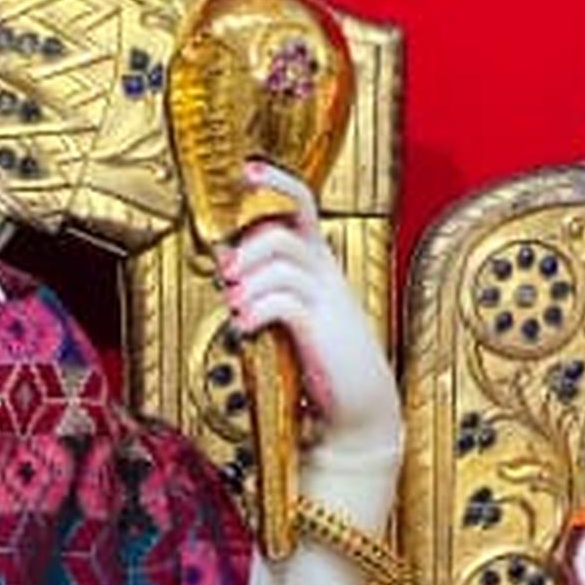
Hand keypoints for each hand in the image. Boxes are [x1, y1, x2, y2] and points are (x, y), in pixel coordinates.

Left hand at [218, 172, 401, 502]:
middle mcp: (326, 275)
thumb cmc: (321, 365)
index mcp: (320, 265)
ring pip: (280, 261)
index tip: (246, 170)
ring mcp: (328, 301)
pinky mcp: (322, 331)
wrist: (359, 414)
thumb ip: (266, 287)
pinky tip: (247, 329)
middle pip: (282, 230)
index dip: (275, 183)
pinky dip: (256, 311)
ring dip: (247, 283)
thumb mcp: (293, 317)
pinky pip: (283, 301)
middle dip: (246, 249)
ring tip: (237, 311)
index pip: (303, 205)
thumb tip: (225, 262)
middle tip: (227, 279)